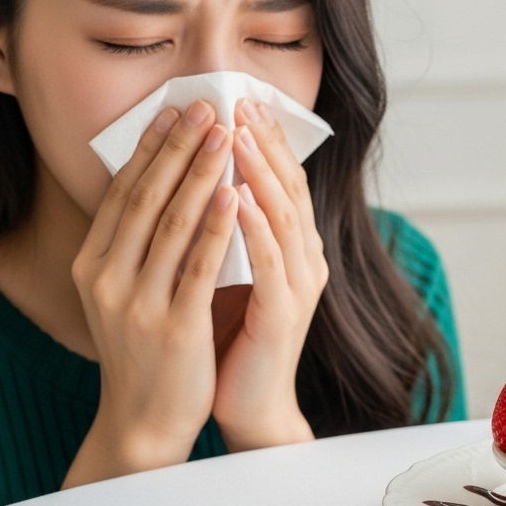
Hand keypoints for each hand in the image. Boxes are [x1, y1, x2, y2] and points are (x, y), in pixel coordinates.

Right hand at [62, 100, 237, 487]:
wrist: (143, 421)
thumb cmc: (144, 351)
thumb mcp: (123, 292)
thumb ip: (134, 245)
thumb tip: (157, 183)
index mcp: (93, 265)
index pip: (123, 192)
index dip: (151, 148)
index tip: (176, 111)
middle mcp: (107, 278)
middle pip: (146, 198)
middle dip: (179, 147)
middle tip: (206, 106)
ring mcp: (138, 302)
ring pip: (173, 224)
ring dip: (201, 173)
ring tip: (226, 136)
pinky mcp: (174, 325)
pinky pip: (198, 265)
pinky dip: (217, 226)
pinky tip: (233, 194)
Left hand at [209, 98, 323, 450]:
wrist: (249, 405)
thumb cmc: (233, 339)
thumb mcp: (228, 271)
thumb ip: (226, 230)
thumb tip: (201, 179)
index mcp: (292, 248)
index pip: (281, 181)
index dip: (264, 140)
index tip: (239, 100)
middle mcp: (304, 261)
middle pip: (289, 189)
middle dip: (264, 143)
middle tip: (239, 102)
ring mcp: (298, 287)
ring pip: (283, 218)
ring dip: (260, 174)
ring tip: (236, 136)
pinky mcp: (284, 315)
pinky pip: (271, 263)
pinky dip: (255, 229)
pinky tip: (237, 200)